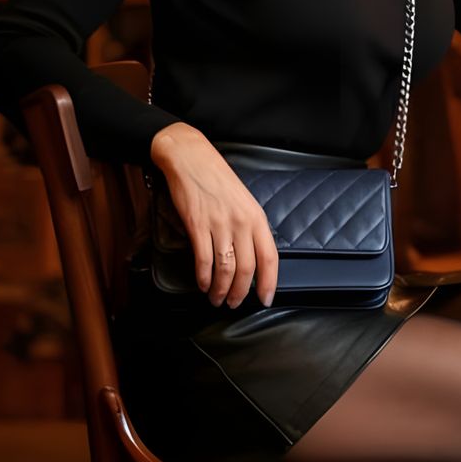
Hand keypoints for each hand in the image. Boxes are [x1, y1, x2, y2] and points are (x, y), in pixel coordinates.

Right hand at [150, 123, 277, 307]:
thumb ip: (251, 228)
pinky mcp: (197, 225)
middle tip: (235, 303)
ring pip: (225, 268)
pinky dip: (204, 277)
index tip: (265, 299)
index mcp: (257, 217)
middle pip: (246, 269)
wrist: (191, 157)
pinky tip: (203, 284)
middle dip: (240, 292)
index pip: (269, 258)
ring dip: (221, 290)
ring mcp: (219, 224)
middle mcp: (241, 222)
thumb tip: (253, 259)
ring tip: (217, 298)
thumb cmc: (218, 179)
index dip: (268, 283)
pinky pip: (204, 259)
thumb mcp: (245, 201)